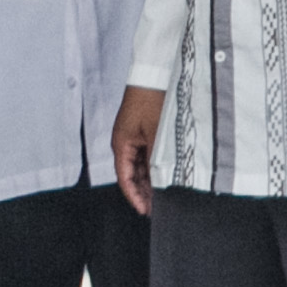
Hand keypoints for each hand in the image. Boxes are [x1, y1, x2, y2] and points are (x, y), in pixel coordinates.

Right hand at [112, 86, 164, 215]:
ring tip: (162, 194)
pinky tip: (164, 174)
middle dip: (142, 191)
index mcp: (121, 144)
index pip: (125, 178)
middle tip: (156, 207)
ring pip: (140, 165)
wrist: (155, 75)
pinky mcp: (143, 130)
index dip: (134, 196)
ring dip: (149, 179)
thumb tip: (160, 182)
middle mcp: (125, 142)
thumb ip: (156, 160)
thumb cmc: (152, 100)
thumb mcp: (156, 135)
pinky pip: (146, 154)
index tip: (145, 210)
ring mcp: (134, 135)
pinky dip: (153, 166)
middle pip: (131, 174)